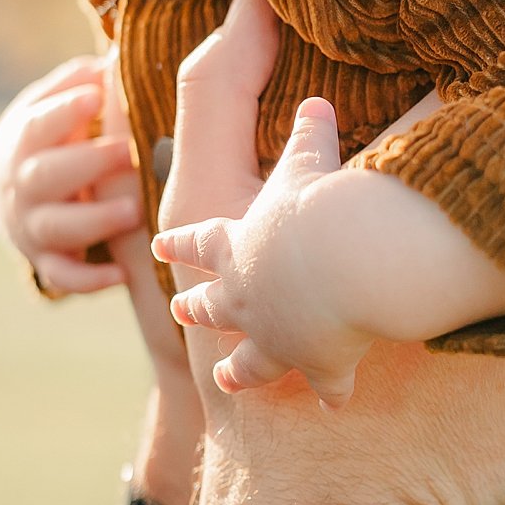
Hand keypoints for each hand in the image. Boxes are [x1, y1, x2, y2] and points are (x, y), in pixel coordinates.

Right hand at [0, 57, 141, 295]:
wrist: (14, 192)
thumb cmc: (53, 137)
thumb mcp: (53, 104)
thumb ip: (78, 83)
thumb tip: (109, 61)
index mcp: (23, 141)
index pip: (36, 125)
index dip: (63, 111)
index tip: (98, 95)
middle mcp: (22, 186)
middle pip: (42, 177)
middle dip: (84, 164)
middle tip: (125, 151)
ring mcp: (32, 226)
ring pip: (54, 228)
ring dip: (92, 221)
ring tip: (133, 210)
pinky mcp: (47, 261)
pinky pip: (63, 276)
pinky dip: (87, 280)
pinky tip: (121, 275)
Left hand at [155, 93, 368, 401]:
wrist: (345, 262)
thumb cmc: (320, 206)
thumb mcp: (309, 162)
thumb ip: (311, 136)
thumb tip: (315, 102)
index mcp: (233, 244)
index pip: (196, 241)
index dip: (180, 242)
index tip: (158, 244)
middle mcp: (242, 296)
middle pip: (210, 304)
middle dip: (196, 306)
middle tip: (180, 309)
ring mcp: (274, 336)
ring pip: (250, 358)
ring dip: (241, 367)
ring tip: (228, 376)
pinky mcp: (316, 362)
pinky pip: (325, 382)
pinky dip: (332, 391)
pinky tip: (335, 402)